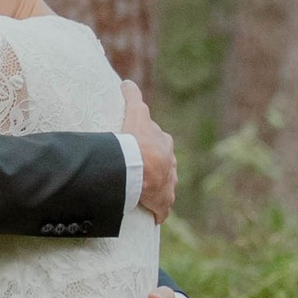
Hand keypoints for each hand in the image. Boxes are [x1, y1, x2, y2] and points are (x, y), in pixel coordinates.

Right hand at [119, 79, 177, 221]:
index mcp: (164, 145)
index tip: (140, 149)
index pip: (158, 143)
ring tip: (144, 194)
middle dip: (156, 168)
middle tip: (140, 172)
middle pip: (164, 165)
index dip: (148, 145)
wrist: (140, 169)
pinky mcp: (163, 202)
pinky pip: (162, 208)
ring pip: (165, 186)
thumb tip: (127, 82)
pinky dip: (158, 211)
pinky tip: (153, 215)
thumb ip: (132, 97)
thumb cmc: (136, 141)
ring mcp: (168, 184)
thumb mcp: (135, 113)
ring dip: (157, 190)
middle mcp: (170, 164)